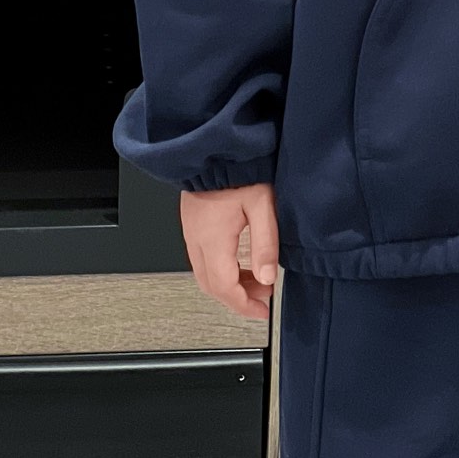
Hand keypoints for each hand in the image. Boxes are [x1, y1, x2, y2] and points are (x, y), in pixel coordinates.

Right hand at [180, 182, 279, 322]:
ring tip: (257, 281)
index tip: (262, 311)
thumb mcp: (262, 204)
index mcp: (212, 239)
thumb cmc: (239, 168)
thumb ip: (266, 243)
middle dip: (238, 298)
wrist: (215, 146)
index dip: (243, 305)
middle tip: (263, 298)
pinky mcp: (192, 224)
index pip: (224, 287)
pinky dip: (220, 270)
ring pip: (205, 274)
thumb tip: (268, 277)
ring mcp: (190, 232)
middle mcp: (196, 239)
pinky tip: (240, 264)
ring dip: (230, 285)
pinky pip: (201, 259)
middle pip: (212, 286)